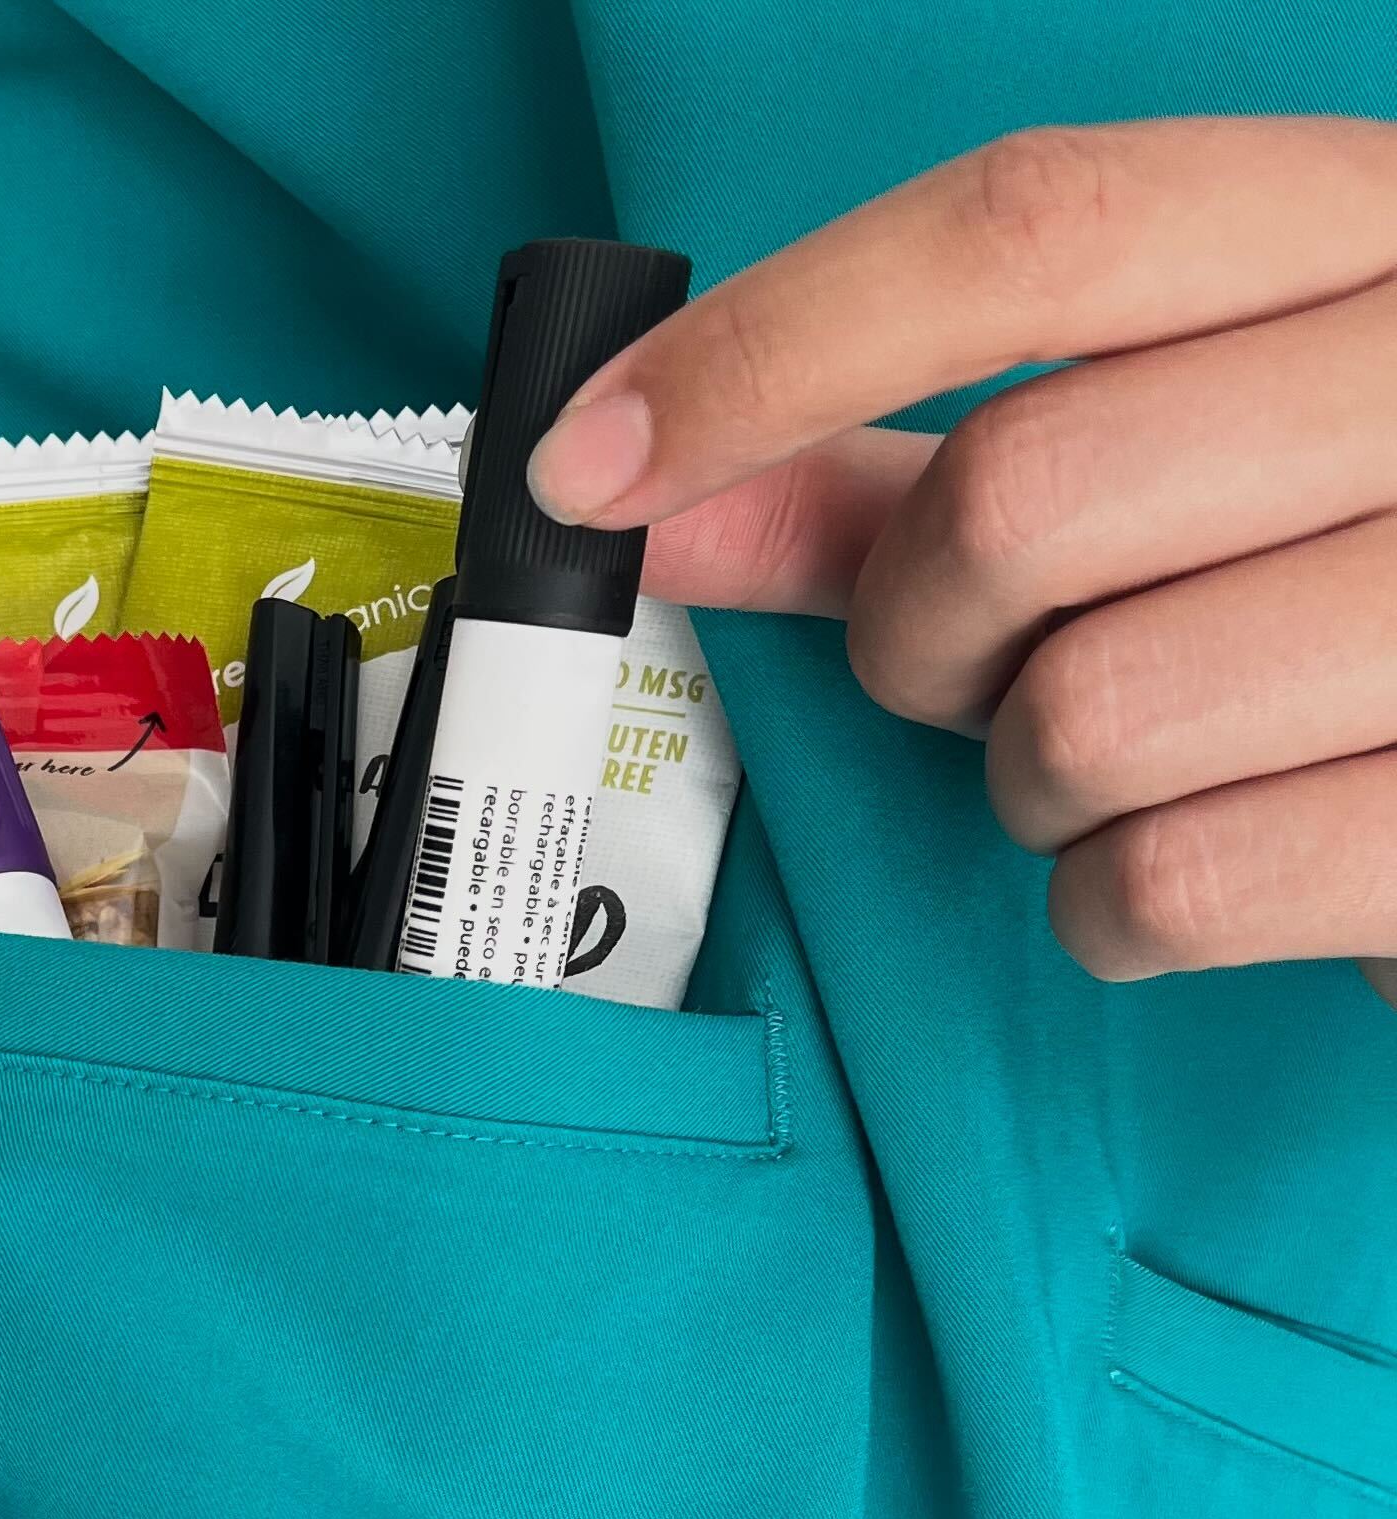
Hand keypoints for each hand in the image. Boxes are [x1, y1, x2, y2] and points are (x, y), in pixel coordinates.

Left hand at [528, 118, 1396, 1004]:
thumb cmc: (1342, 583)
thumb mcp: (1172, 465)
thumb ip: (903, 473)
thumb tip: (635, 492)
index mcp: (1381, 231)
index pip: (1038, 226)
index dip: (772, 347)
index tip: (585, 464)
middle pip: (1021, 494)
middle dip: (921, 629)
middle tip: (979, 664)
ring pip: (1082, 716)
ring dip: (1031, 781)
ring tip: (1135, 756)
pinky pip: (1162, 884)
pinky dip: (1114, 906)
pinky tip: (1199, 849)